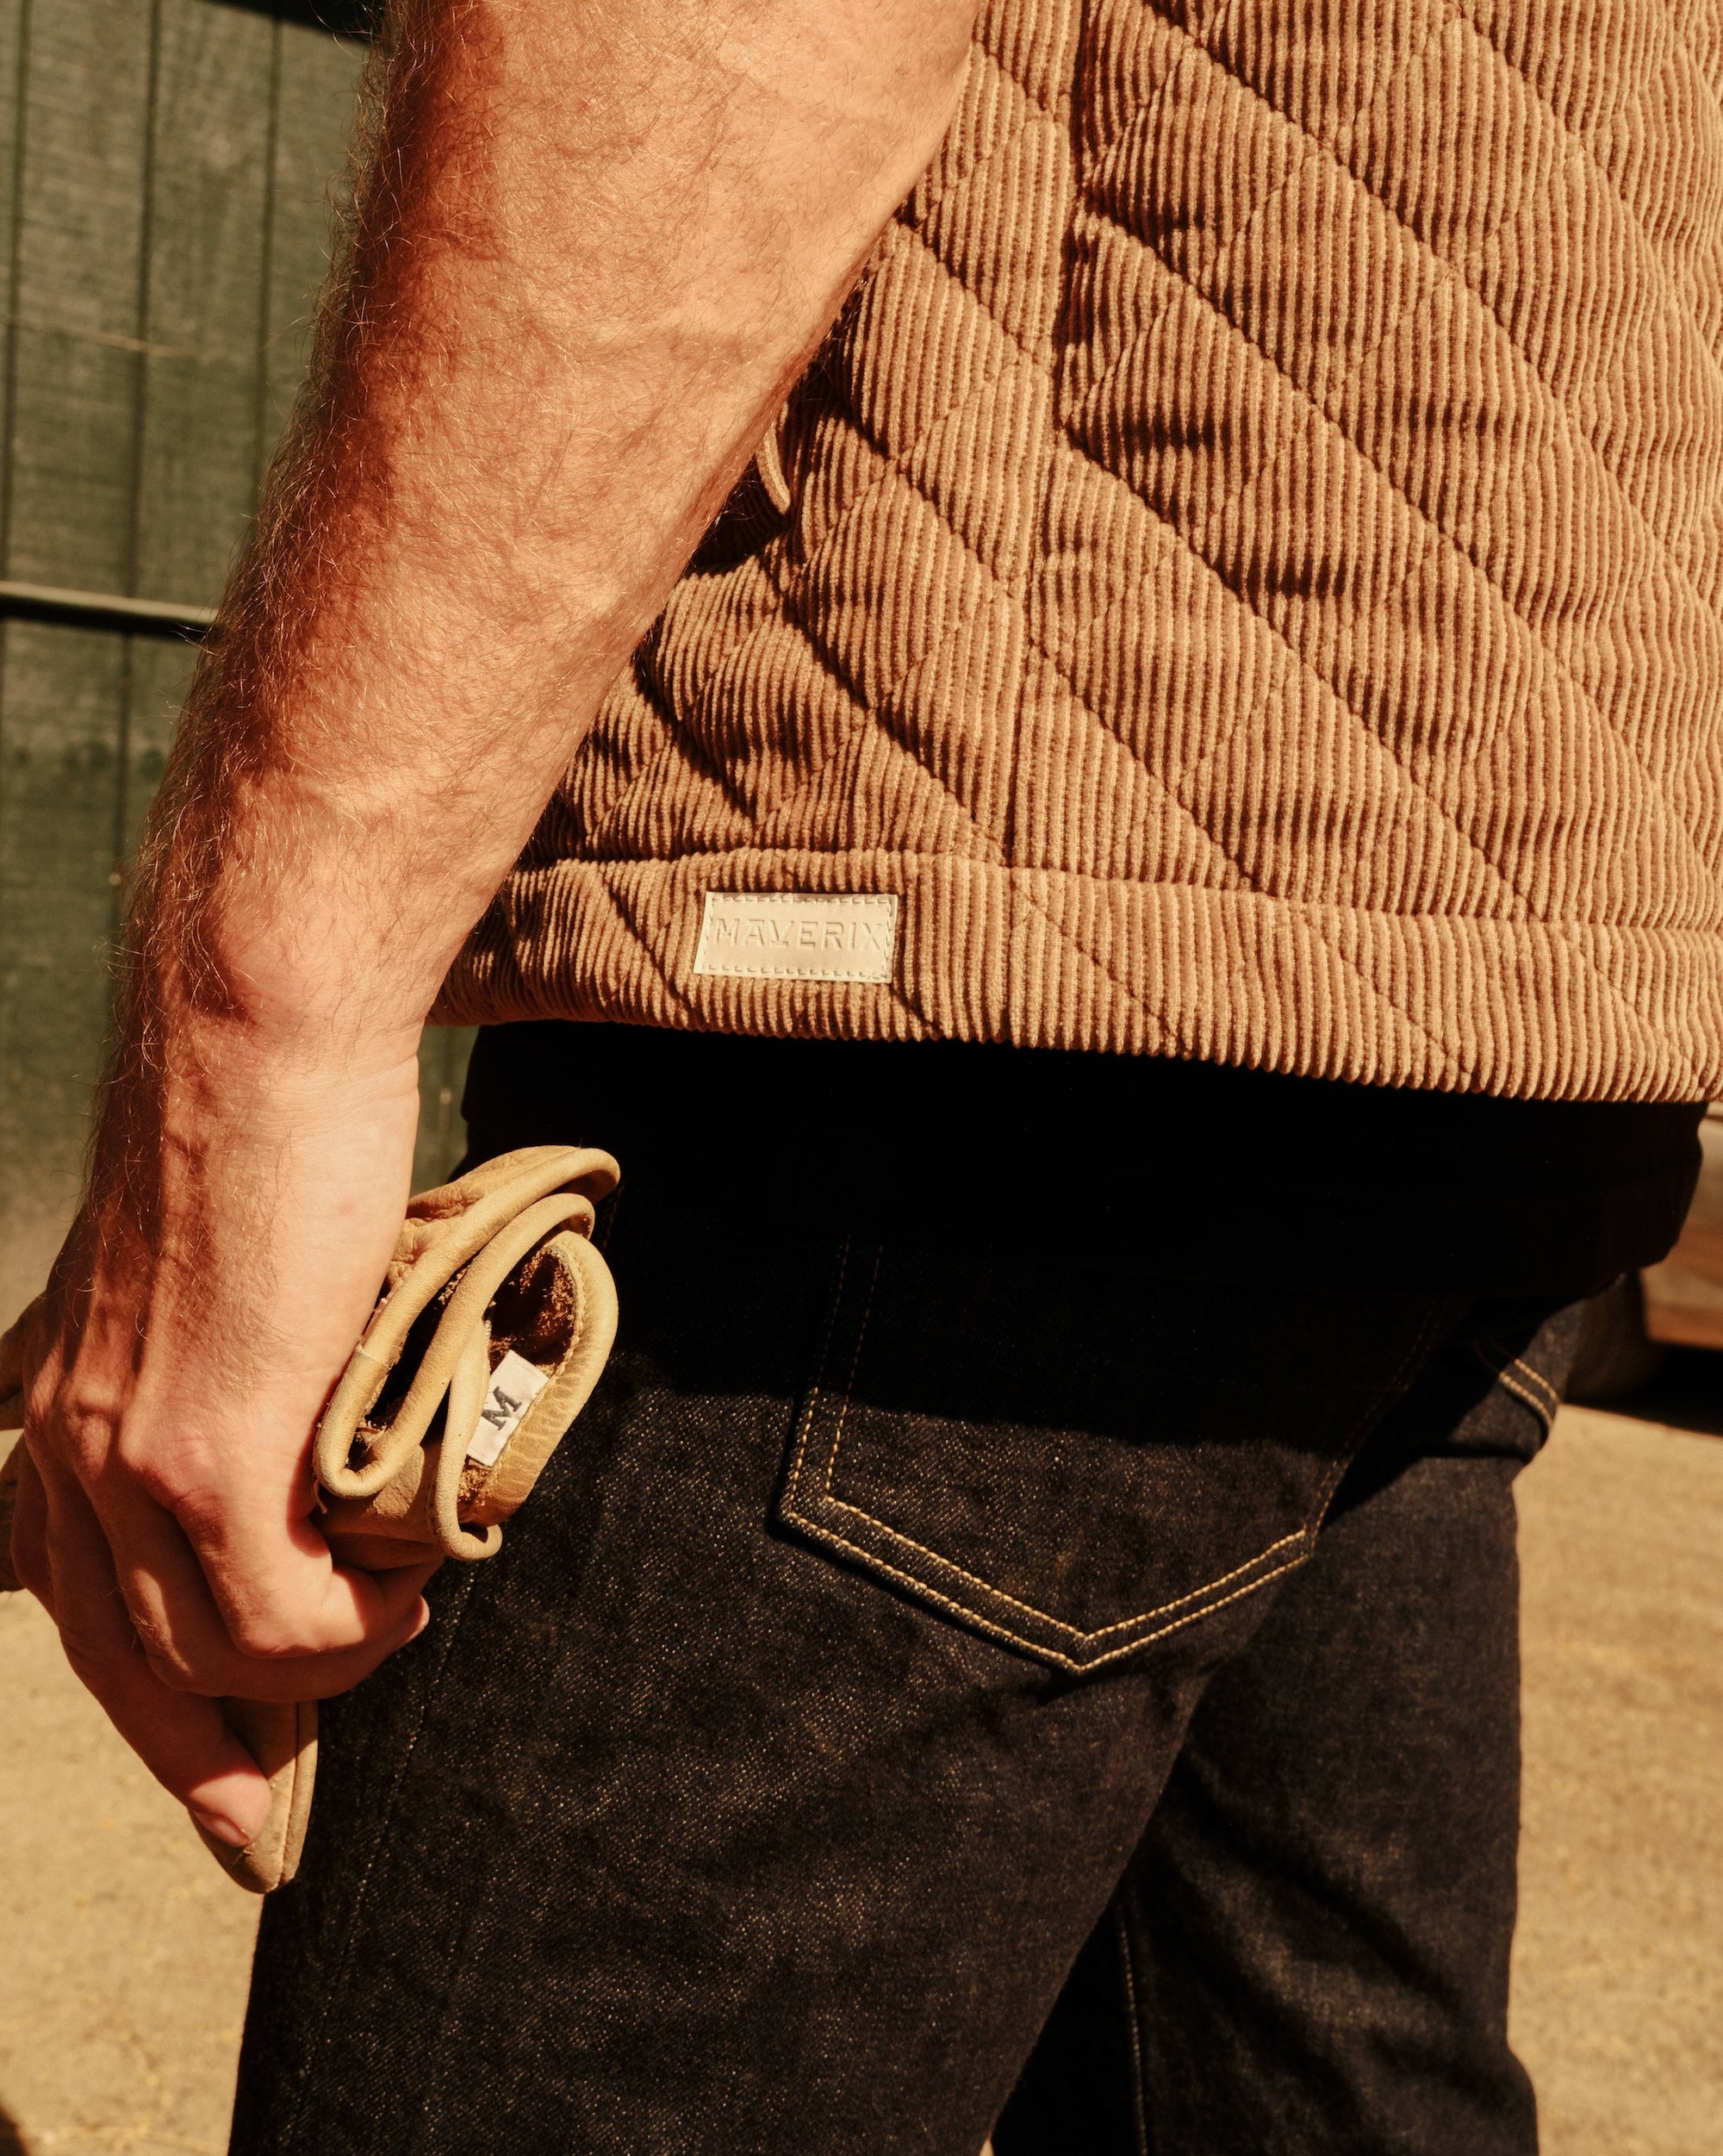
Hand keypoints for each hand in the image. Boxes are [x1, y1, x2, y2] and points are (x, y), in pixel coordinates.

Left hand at [10, 1032, 439, 1848]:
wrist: (259, 1039)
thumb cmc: (260, 1123)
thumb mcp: (200, 1263)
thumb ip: (211, 1354)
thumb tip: (307, 1420)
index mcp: (57, 1400)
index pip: (72, 1595)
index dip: (144, 1698)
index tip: (211, 1780)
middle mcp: (62, 1445)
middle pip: (119, 1660)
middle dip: (201, 1763)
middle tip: (256, 1832)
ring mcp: (124, 1459)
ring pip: (212, 1653)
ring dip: (324, 1658)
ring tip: (403, 1600)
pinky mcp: (202, 1457)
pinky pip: (283, 1621)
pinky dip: (355, 1626)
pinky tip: (410, 1575)